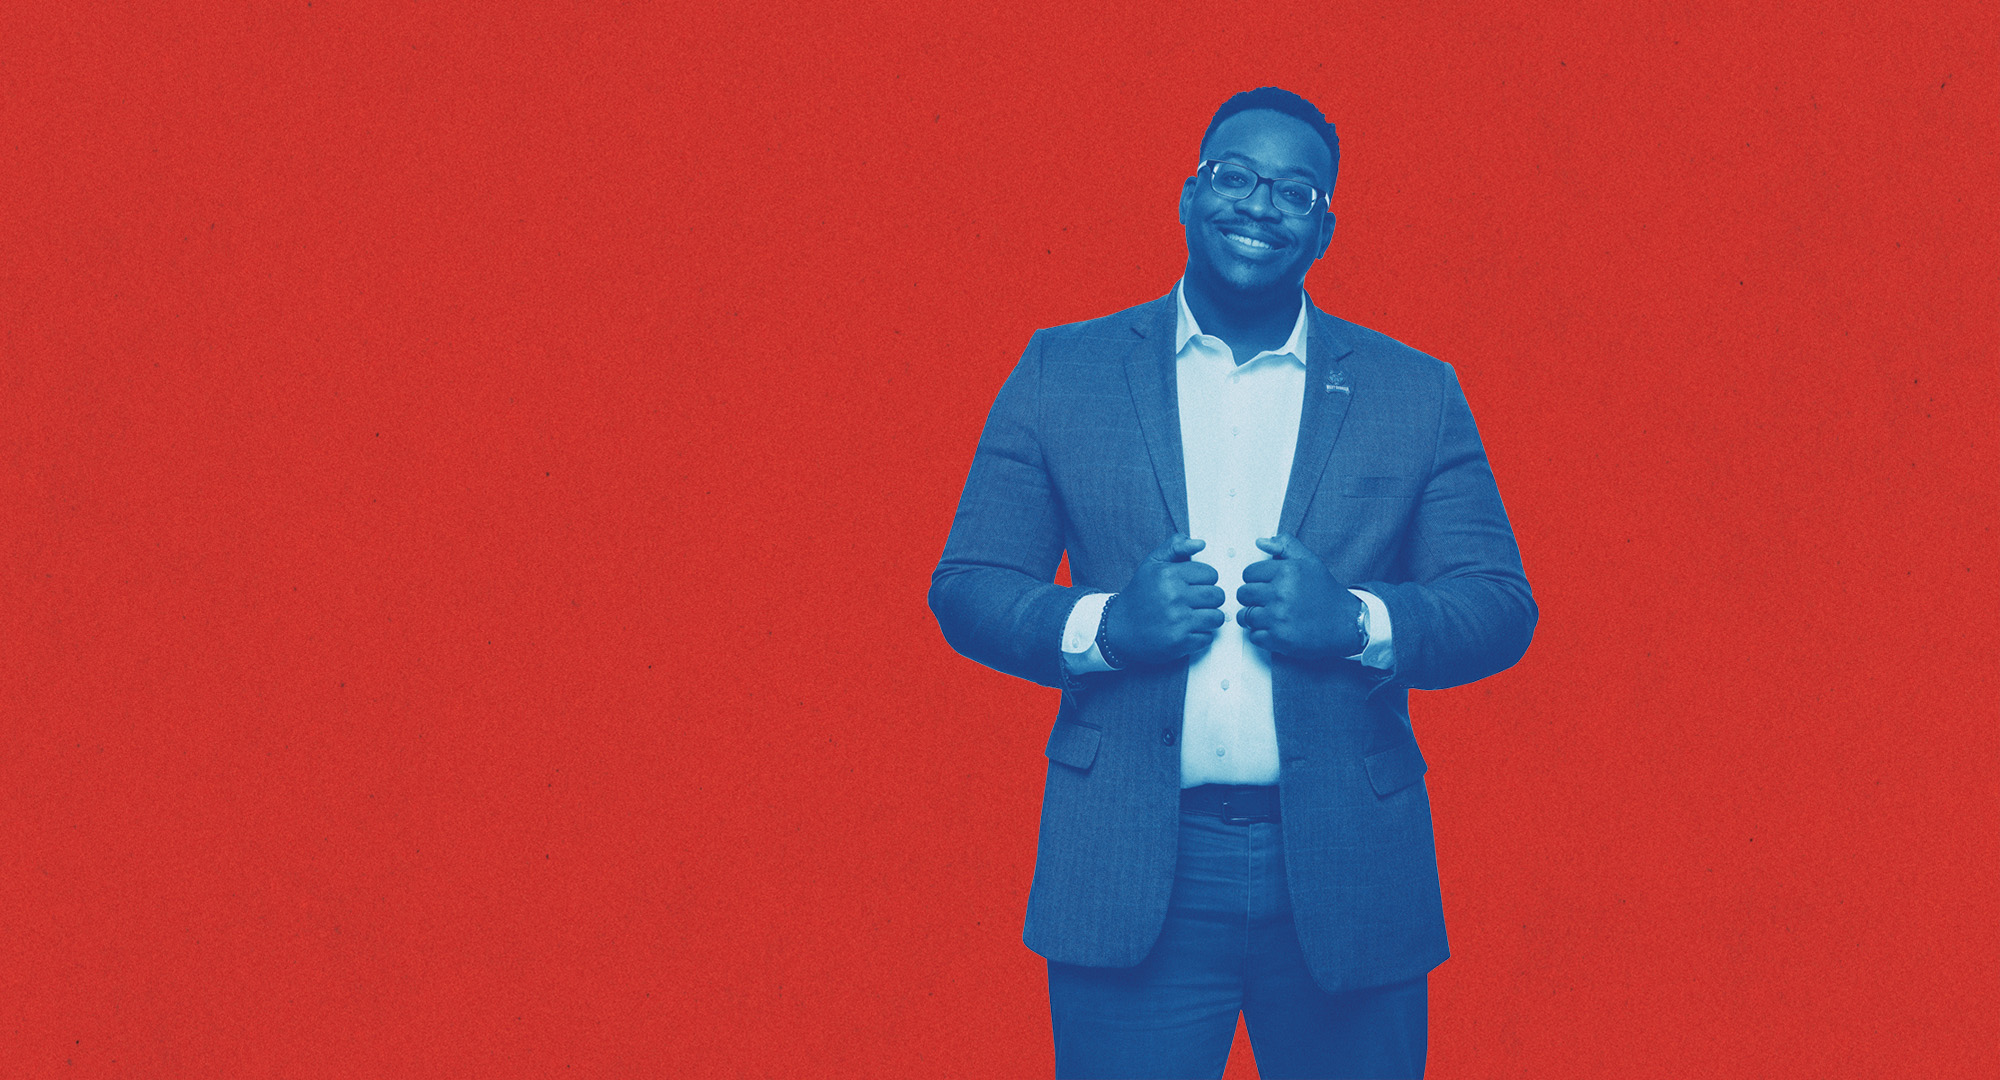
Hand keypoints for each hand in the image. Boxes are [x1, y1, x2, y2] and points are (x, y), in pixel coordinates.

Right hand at [1104, 534, 1226, 664]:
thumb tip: (1200, 543)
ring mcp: (1178, 621)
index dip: (1205, 579)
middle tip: (1196, 602)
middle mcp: (1174, 596)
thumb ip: (1175, 548)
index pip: (1210, 574)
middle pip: (1217, 596)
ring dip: (1209, 618)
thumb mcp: (1151, 564)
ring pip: (1216, 617)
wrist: (1119, 628)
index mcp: (1168, 575)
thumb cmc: (1139, 595)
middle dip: (1210, 599)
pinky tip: (1186, 630)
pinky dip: (1200, 636)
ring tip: (1194, 616)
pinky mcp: (1179, 642)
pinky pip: (1207, 637)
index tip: (1193, 585)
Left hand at [1236, 534, 1364, 659]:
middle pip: (1243, 594)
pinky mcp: (1279, 639)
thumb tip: (1260, 542)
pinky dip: (1261, 635)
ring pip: (1245, 616)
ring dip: (1254, 618)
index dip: (1255, 580)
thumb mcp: (1309, 561)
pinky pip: (1253, 636)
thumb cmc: (1326, 593)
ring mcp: (1278, 617)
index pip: (1248, 573)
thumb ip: (1285, 546)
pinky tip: (1276, 630)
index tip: (1266, 585)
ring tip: (1270, 616)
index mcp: (1286, 571)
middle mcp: (1281, 593)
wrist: (1346, 623)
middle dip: (1251, 598)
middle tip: (1267, 602)